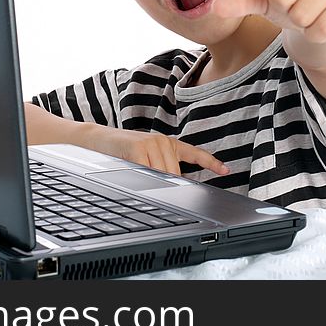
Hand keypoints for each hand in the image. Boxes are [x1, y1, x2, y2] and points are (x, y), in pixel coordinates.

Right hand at [86, 127, 229, 176]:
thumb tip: (174, 185)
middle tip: (146, 175)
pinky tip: (133, 167)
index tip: (226, 170)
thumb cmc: (123, 152)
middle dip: (166, 183)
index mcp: (168, 143)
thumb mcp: (146, 158)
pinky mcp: (139, 148)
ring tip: (135, 167)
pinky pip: (148, 173)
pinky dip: (142, 177)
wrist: (99, 140)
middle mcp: (163, 141)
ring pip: (163, 176)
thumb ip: (162, 167)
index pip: (194, 153)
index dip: (211, 162)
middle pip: (176, 175)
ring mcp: (152, 143)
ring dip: (151, 180)